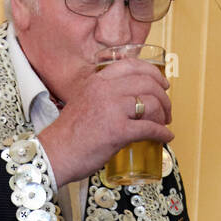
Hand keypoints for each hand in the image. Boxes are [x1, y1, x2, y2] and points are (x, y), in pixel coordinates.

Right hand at [38, 58, 173, 186]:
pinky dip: (162, 133)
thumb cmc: (68, 134)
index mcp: (98, 81)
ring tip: (164, 124)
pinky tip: (165, 137)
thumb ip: (102, 95)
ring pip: (151, 104)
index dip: (153, 74)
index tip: (162, 84)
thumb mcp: (83, 101)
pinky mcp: (118, 131)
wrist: (54, 154)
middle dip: (163, 97)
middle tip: (166, 110)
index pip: (133, 66)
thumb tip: (127, 100)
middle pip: (147, 84)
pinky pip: (149, 128)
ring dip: (164, 115)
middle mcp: (106, 90)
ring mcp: (113, 110)